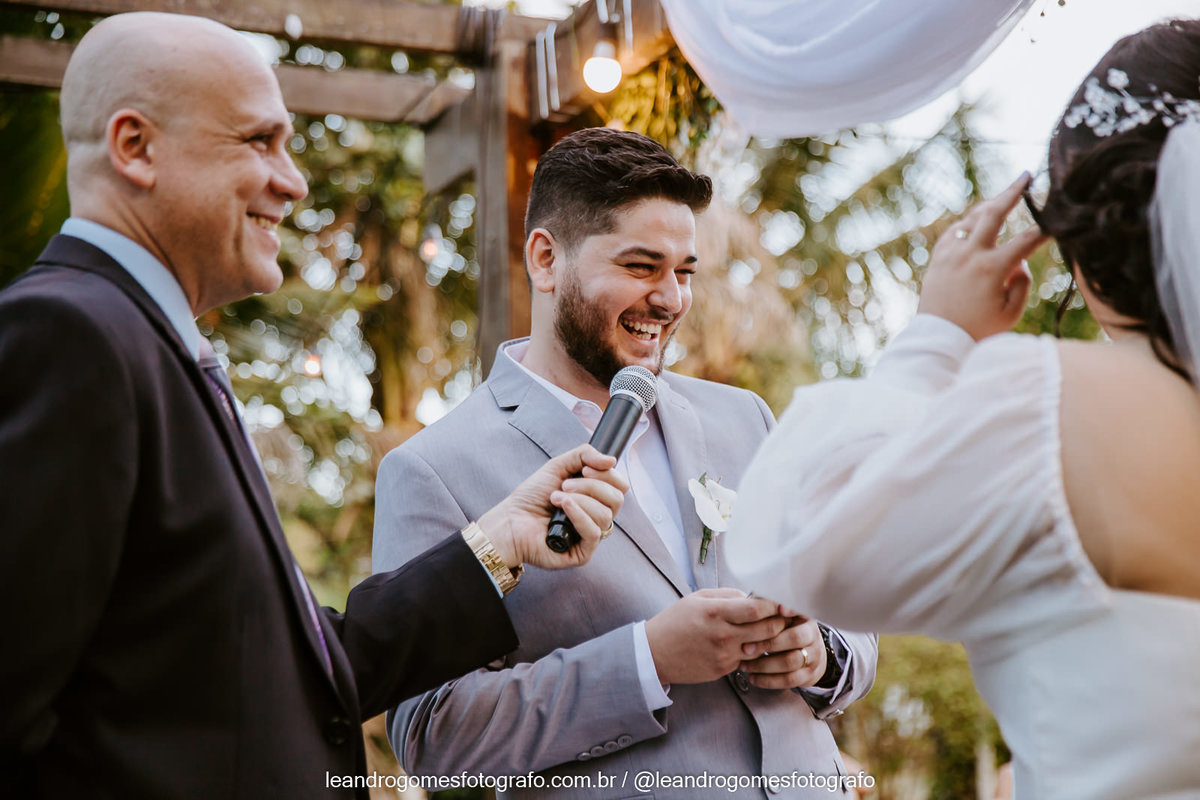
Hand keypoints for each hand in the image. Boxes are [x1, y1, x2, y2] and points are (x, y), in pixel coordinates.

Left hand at [477, 444, 627, 569]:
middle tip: (565, 485)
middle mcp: (597, 517)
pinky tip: (563, 507)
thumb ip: (584, 455)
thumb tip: (611, 460)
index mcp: (596, 498)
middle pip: (616, 499)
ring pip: (605, 515)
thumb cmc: (532, 497)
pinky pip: (594, 533)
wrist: (510, 520)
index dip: (608, 475)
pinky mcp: (583, 553)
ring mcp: (591, 536)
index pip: (620, 486)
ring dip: (579, 500)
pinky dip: (579, 515)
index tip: (585, 469)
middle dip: (591, 486)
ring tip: (555, 498)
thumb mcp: (558, 466)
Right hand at [644, 589, 787, 684]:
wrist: (654, 653)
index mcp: (715, 612)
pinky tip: (747, 644)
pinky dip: (751, 652)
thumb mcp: (697, 598)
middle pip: (767, 630)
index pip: (757, 609)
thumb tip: (753, 597)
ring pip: (761, 648)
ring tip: (769, 630)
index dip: (775, 605)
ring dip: (769, 640)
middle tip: (784, 617)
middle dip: (780, 622)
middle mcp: (722, 635)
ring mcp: (723, 656)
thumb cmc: (675, 621)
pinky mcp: (722, 671)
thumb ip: (728, 595)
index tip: (784, 602)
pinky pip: (747, 660)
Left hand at [740, 610, 826, 689]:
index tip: (775, 612)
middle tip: (745, 648)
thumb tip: (753, 599)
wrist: (809, 655)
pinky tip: (753, 677)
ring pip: (790, 662)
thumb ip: (769, 608)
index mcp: (805, 618)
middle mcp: (813, 636)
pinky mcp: (809, 675)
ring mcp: (813, 657)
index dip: (787, 611)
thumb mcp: (782, 618)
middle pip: (795, 638)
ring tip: (744, 665)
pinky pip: (789, 680)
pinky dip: (768, 680)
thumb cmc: (787, 632)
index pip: (798, 612)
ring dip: (764, 665)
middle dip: (767, 644)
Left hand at [917, 173, 1048, 339]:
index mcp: (992, 268)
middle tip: (1026, 175)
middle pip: (994, 212)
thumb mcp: (1010, 313)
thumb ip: (1022, 283)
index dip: (1044, 229)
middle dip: (1013, 191)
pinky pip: (954, 231)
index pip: (1026, 240)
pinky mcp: (938, 258)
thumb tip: (1019, 262)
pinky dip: (968, 224)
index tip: (1057, 220)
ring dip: (990, 206)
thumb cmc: (978, 330)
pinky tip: (977, 222)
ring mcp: (951, 254)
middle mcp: (970, 255)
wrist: (937, 338)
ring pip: (972, 218)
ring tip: (1005, 197)